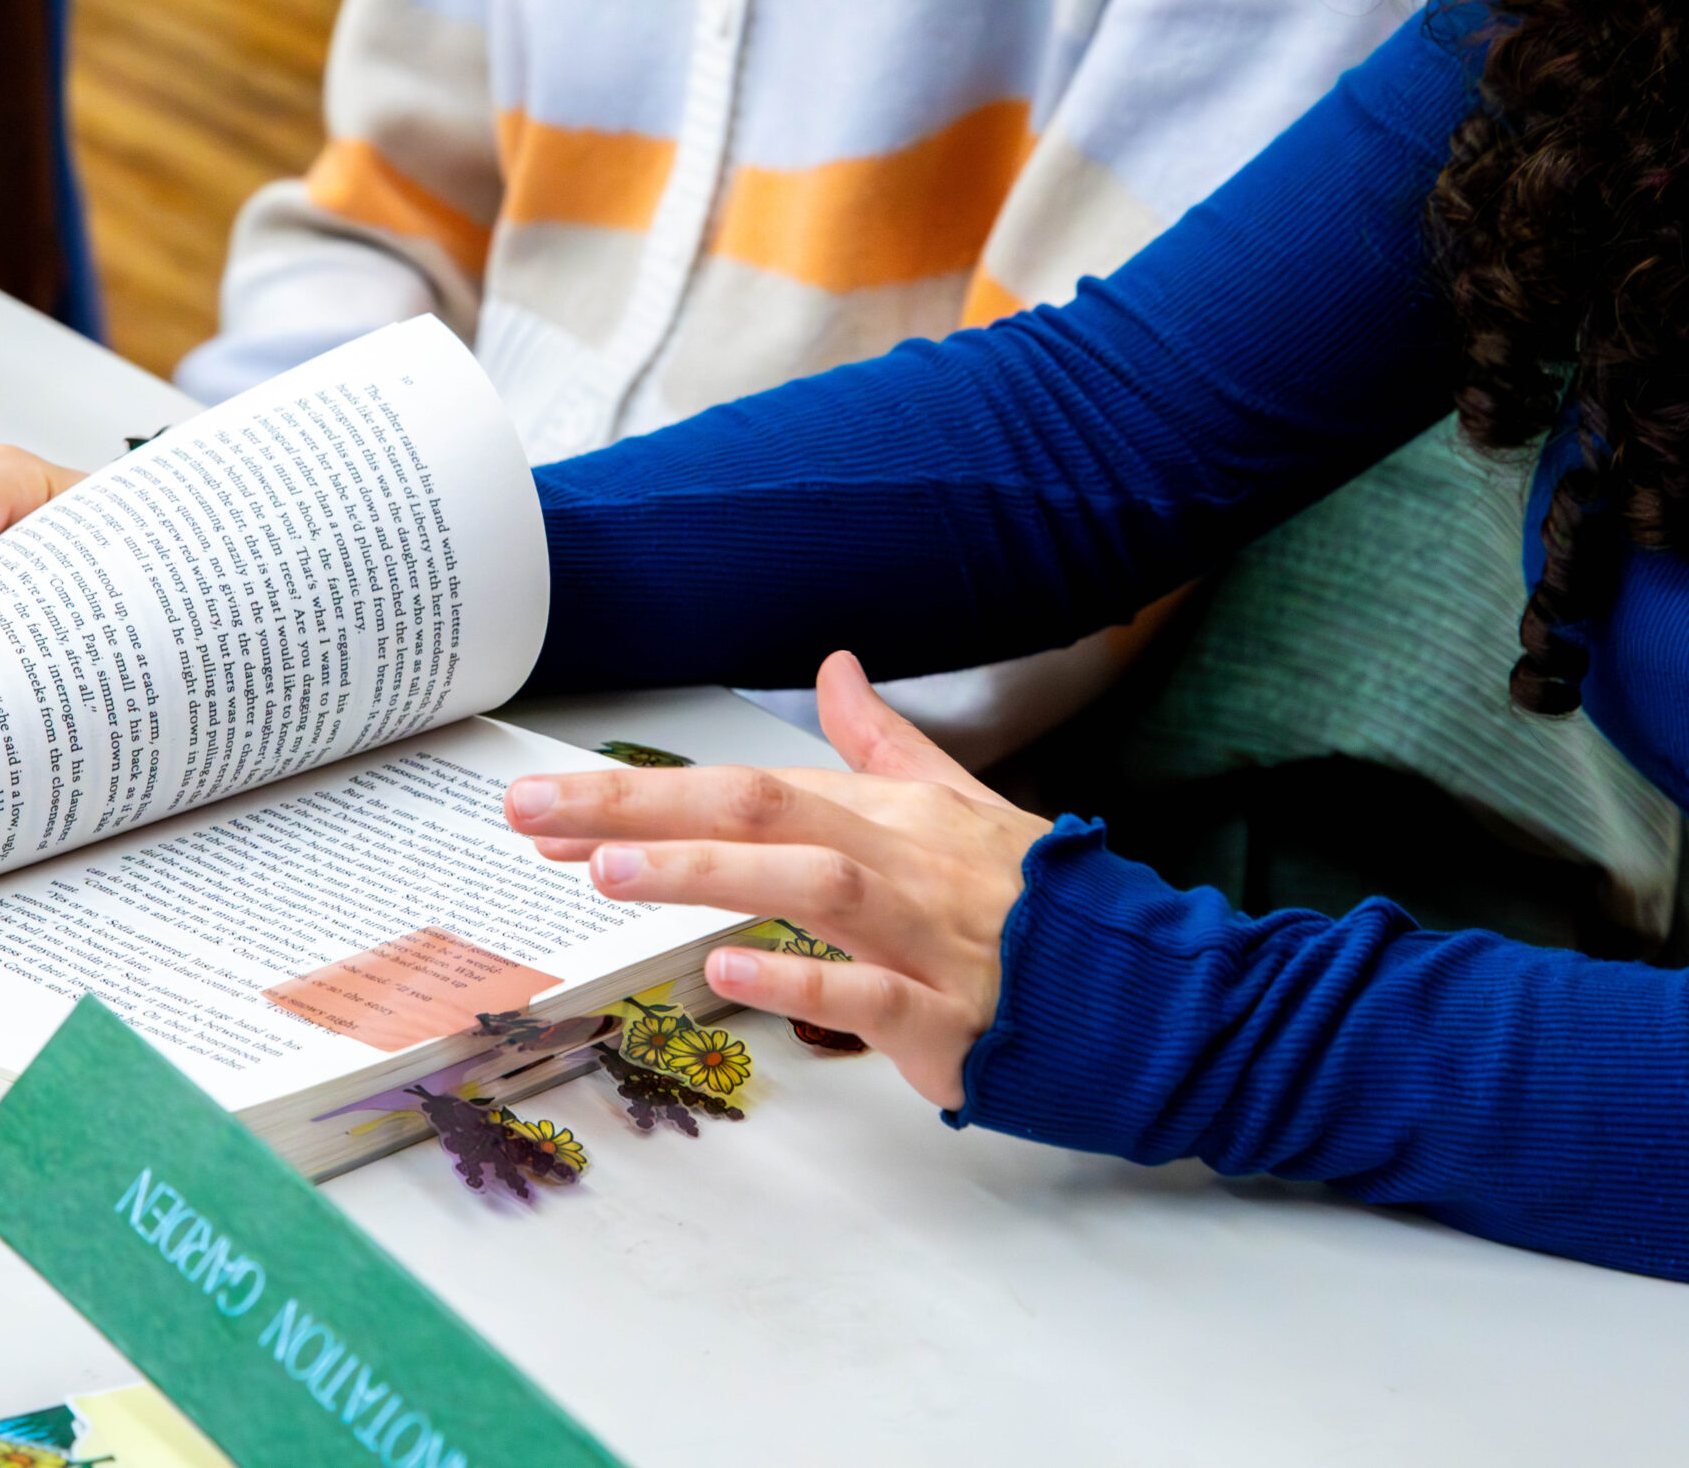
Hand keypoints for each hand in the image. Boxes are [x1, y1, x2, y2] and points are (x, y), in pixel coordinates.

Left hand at [503, 651, 1051, 1109]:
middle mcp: (906, 862)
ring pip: (815, 881)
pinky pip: (873, 995)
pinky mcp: (952, 1021)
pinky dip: (803, 978)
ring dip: (709, 874)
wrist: (1155, 995)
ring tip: (611, 873)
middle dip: (641, 807)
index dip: (650, 793)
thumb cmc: (1048, 905)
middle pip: (763, 809)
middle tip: (532, 816)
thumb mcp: (970, 805)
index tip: (555, 809)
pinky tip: (727, 970)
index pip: (753, 786)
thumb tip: (836, 666)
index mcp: (898, 812)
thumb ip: (889, 743)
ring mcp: (929, 940)